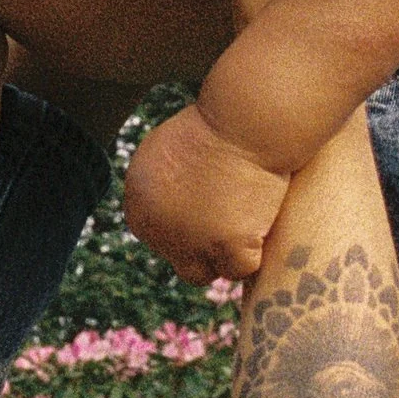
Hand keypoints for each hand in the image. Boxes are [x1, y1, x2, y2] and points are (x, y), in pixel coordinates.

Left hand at [123, 100, 287, 288]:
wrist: (242, 125)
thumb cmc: (212, 125)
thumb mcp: (166, 149)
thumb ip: (158, 185)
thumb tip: (167, 208)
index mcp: (137, 205)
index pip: (157, 236)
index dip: (185, 227)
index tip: (209, 210)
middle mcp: (157, 231)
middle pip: (178, 258)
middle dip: (199, 247)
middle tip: (227, 223)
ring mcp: (191, 244)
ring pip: (203, 272)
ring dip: (220, 258)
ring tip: (244, 232)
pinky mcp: (227, 249)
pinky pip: (238, 269)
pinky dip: (252, 256)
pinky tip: (261, 234)